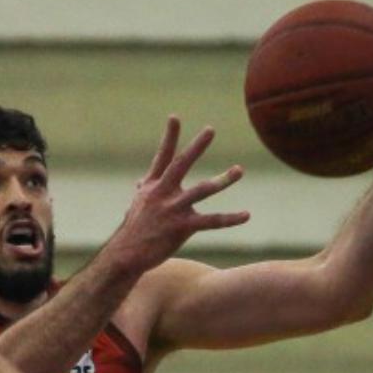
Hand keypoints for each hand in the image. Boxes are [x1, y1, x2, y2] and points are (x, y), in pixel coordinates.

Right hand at [107, 116, 248, 270]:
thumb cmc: (134, 229)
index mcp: (153, 185)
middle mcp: (163, 193)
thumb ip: (143, 189)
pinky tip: (246, 215)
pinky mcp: (182, 227)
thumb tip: (140, 181)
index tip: (175, 117)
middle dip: (196, 147)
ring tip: (239, 170)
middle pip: (181, 164)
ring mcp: (173, 209)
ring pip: (202, 190)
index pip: (162, 156)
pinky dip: (230, 219)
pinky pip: (211, 221)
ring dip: (223, 180)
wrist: (127, 254)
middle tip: (210, 129)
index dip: (169, 136)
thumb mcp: (137, 204)